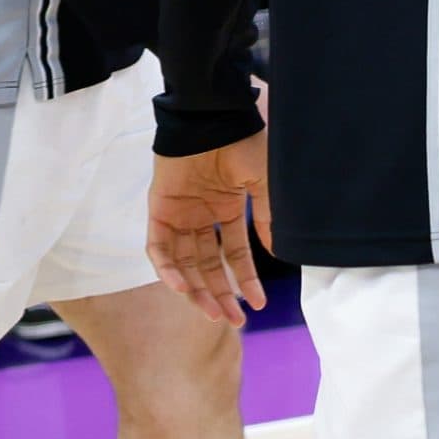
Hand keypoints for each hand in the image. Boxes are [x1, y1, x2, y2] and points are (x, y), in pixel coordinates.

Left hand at [146, 135, 272, 327]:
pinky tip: (184, 287)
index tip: (259, 303)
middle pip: (209, 265)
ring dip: (196, 289)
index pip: (235, 253)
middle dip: (221, 293)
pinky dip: (169, 270)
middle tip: (233, 320)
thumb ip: (269, 218)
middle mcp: (203, 215)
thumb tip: (279, 253)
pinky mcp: (159, 210)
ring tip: (211, 312)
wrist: (213, 118)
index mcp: (228, 207)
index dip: (246, 279)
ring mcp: (180, 214)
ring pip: (185, 263)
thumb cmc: (245, 144)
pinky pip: (159, 249)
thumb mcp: (266, 184)